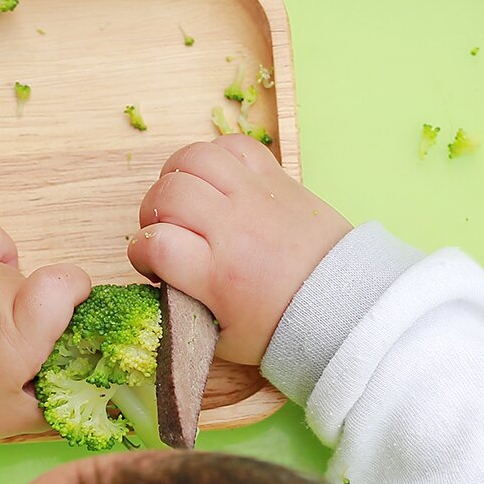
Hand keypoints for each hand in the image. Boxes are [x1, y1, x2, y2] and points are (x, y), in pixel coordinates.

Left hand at [0, 223, 89, 445]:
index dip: (76, 297)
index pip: (69, 282)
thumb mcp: (15, 419)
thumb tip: (96, 379)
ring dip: (12, 295)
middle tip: (10, 347)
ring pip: (17, 271)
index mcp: (17, 334)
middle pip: (42, 284)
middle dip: (37, 313)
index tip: (64, 323)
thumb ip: (63, 397)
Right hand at [126, 135, 352, 364]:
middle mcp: (235, 229)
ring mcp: (256, 197)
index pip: (155, 243)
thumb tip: (157, 286)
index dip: (141, 252)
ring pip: (194, 157)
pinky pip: (233, 145)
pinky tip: (214, 181)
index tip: (152, 265)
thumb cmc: (283, 325)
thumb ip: (184, 311)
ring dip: (175, 176)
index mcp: (220, 276)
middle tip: (165, 232)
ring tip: (182, 200)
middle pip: (168, 193)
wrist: (343, 305)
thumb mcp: (224, 338)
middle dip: (152, 213)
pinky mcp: (277, 178)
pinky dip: (214, 157)